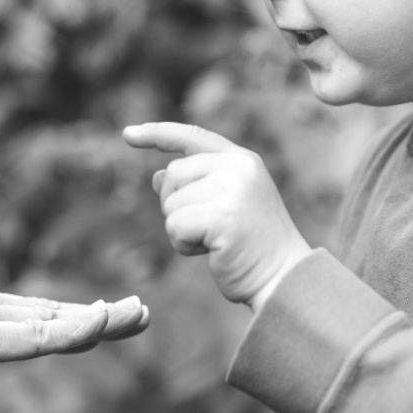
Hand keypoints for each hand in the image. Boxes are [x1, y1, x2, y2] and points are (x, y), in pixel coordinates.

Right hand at [0, 251, 148, 412]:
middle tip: (131, 310)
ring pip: (52, 319)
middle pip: (44, 312)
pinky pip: (35, 334)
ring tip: (140, 313)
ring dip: (101, 318)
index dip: (47, 316)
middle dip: (89, 313)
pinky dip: (75, 328)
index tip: (78, 316)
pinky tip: (109, 322)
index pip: (10, 316)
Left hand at [123, 122, 311, 308]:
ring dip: (182, 230)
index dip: (157, 134)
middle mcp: (238, 167)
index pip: (192, 136)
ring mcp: (232, 189)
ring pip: (170, 204)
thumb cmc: (252, 247)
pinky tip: (212, 252)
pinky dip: (184, 244)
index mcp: (242, 160)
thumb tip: (157, 176)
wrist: (285, 278)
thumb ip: (195, 186)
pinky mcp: (222, 216)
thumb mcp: (224, 206)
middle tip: (210, 229)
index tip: (128, 134)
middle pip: (172, 175)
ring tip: (216, 242)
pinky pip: (175, 226)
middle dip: (177, 206)